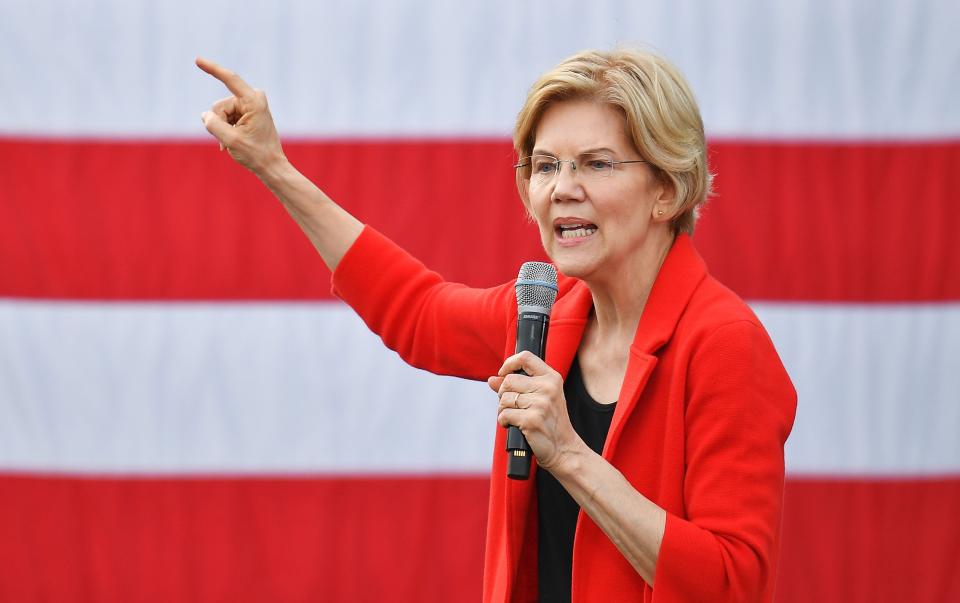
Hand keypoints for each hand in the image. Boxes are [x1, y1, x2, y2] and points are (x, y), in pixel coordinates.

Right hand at [196, 57, 285, 174]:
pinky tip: (234, 140)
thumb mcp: (230, 140)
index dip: (212, 69)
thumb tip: (205, 115)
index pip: (230, 79)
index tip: (197, 60)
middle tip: (232, 140)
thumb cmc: (255, 154)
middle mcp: (253, 99)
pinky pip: (226, 117)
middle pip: (219, 106)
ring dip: (222, 128)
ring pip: (220, 113)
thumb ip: (214, 125)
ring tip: (234, 142)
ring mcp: (250, 105)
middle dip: (219, 123)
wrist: (271, 166)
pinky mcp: (247, 111)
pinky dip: (226, 129)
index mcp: (254, 102)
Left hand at [488, 351, 582, 471]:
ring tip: (514, 417)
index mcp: (552, 378)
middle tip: (512, 405)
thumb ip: (517, 386)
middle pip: (509, 380)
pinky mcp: (531, 420)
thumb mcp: (541, 398)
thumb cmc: (550, 422)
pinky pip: (504, 414)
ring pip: (504, 399)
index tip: (503, 374)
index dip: (509, 363)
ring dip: (503, 409)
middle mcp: (548, 388)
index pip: (525, 357)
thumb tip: (492, 379)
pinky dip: (503, 421)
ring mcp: (541, 404)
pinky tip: (514, 425)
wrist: (563, 448)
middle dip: (503, 394)